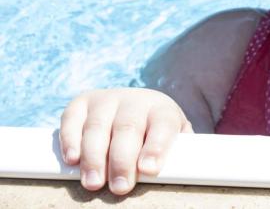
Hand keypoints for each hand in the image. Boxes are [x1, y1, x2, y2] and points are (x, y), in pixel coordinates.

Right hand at [59, 88, 192, 194]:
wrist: (136, 105)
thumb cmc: (156, 133)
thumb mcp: (174, 139)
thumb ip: (177, 153)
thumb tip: (182, 174)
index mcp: (162, 110)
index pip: (163, 125)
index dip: (156, 146)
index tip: (149, 170)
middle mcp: (134, 101)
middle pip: (128, 128)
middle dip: (123, 160)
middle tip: (121, 187)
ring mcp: (106, 100)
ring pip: (98, 126)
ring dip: (94, 156)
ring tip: (94, 183)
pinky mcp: (81, 104)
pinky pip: (71, 120)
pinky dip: (70, 140)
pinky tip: (73, 160)